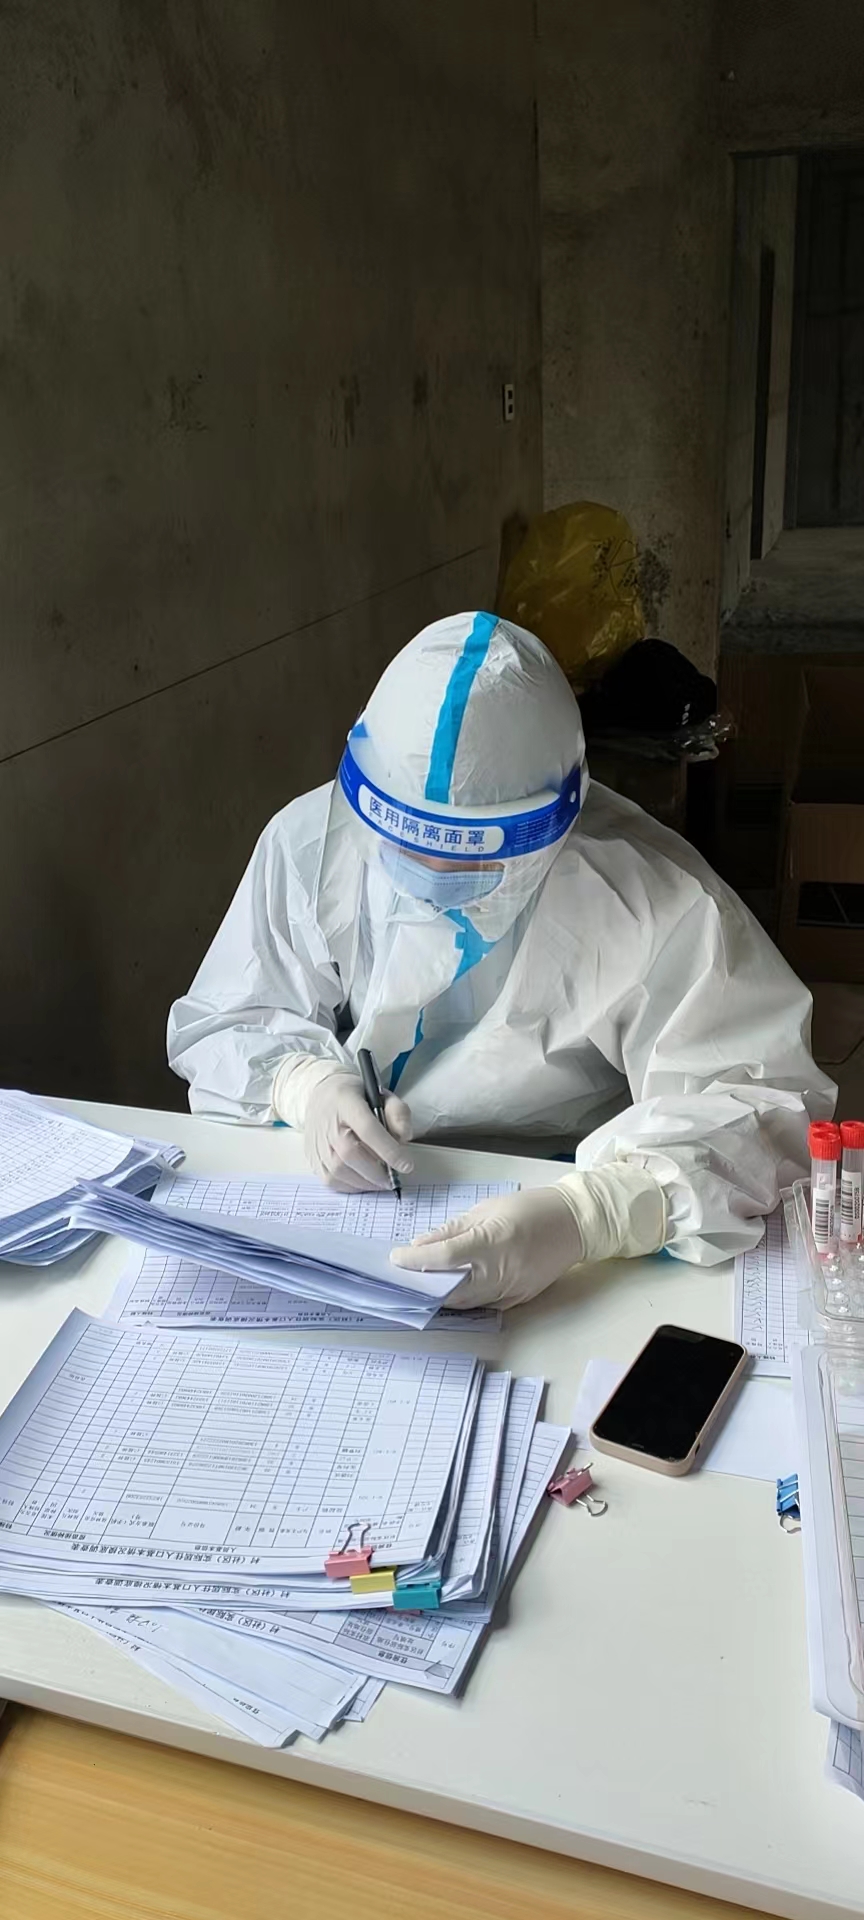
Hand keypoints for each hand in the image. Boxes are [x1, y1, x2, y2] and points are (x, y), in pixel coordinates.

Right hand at [304, 1071, 413, 1191]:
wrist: (321, 1097)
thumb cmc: (355, 1098)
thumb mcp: (382, 1095)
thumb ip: (398, 1113)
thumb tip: (403, 1137)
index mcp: (346, 1102)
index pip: (367, 1128)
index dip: (388, 1149)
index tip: (406, 1165)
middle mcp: (327, 1123)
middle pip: (349, 1153)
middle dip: (376, 1171)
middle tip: (394, 1178)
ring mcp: (317, 1142)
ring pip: (339, 1170)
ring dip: (365, 1182)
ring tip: (381, 1181)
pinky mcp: (313, 1158)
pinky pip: (331, 1180)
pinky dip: (351, 1186)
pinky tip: (364, 1181)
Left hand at [389, 1187, 583, 1308]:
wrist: (574, 1224)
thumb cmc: (531, 1209)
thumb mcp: (487, 1209)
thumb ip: (452, 1230)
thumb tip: (421, 1244)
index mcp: (493, 1241)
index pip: (444, 1257)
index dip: (415, 1260)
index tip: (396, 1258)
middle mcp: (501, 1271)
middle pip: (450, 1289)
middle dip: (423, 1285)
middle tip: (404, 1276)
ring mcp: (511, 1290)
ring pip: (464, 1302)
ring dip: (441, 1294)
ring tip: (422, 1282)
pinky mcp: (518, 1300)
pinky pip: (482, 1304)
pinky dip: (463, 1298)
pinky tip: (451, 1287)